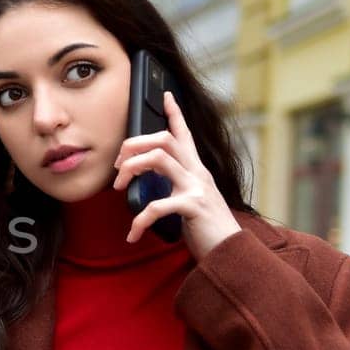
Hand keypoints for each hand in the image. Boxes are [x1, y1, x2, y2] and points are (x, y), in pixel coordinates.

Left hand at [110, 90, 241, 258]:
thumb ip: (175, 186)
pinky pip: (157, 206)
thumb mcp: (189, 201)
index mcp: (196, 170)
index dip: (175, 114)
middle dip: (134, 145)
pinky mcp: (193, 207)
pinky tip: (132, 235)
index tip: (165, 95)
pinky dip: (139, 221)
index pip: (184, 134)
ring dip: (132, 168)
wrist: (232, 254)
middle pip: (164, 139)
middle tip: (117, 167)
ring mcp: (196, 188)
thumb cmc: (207, 229)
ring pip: (159, 158)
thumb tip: (147, 180)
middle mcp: (198, 173)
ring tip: (119, 188)